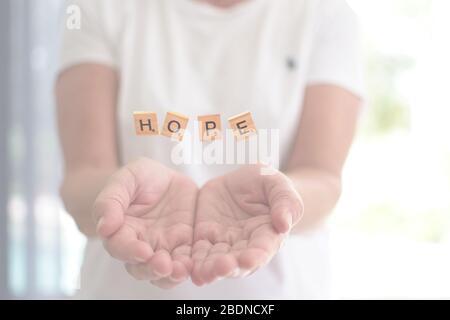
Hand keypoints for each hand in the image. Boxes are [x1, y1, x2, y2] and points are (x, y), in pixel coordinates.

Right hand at [92, 158, 197, 288]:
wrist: (168, 178)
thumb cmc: (140, 178)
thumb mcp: (126, 178)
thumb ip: (111, 200)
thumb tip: (104, 228)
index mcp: (121, 230)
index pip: (120, 246)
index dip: (129, 251)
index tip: (142, 250)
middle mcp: (140, 245)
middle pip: (141, 267)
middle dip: (151, 269)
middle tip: (162, 265)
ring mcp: (163, 248)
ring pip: (163, 272)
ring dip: (170, 275)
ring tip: (179, 271)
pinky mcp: (184, 246)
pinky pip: (186, 262)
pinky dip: (189, 267)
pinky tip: (194, 265)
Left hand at [191, 164, 303, 285]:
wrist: (243, 181)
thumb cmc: (266, 184)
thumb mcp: (277, 184)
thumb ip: (285, 202)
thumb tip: (284, 224)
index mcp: (268, 234)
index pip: (263, 248)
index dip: (257, 255)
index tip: (249, 260)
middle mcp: (246, 246)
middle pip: (238, 262)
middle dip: (230, 267)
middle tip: (222, 268)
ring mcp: (225, 243)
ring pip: (216, 261)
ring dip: (209, 270)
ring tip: (203, 274)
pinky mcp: (205, 237)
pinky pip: (198, 252)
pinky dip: (193, 262)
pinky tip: (187, 268)